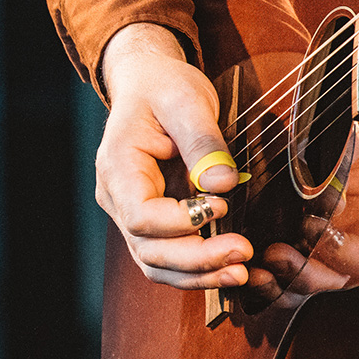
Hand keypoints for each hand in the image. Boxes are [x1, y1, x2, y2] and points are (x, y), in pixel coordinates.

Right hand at [97, 23, 253, 289]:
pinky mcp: (149, 222)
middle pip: (148, 248)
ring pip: (155, 263)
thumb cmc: (163, 88)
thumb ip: (203, 142)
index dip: (180, 221)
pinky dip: (195, 270)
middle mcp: (116, 197)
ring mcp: (129, 214)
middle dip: (196, 259)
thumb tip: (223, 184)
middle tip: (242, 254)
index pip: (141, 215)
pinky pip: (166, 258)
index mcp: (118, 167)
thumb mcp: (186, 101)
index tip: (221, 206)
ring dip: (197, 274)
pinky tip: (227, 269)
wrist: (148, 84)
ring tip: (240, 272)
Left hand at [246, 126, 358, 308]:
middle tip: (276, 254)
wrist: (295, 144)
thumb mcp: (339, 140)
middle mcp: (341, 250)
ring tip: (254, 271)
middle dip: (304, 274)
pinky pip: (270, 285)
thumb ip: (343, 156)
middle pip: (330, 282)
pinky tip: (239, 271)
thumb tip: (333, 198)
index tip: (313, 228)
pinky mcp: (278, 261)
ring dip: (277, 286)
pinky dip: (255, 285)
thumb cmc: (325, 141)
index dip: (341, 251)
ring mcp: (309, 259)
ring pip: (297, 291)